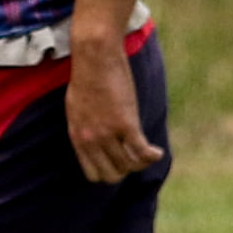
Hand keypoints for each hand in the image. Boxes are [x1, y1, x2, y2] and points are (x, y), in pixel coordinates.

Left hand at [65, 39, 162, 184]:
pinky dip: (152, 155)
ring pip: (129, 165)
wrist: (94, 58)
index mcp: (77, 136)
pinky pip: (142, 152)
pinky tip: (157, 152)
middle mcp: (91, 139)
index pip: (93, 174)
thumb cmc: (86, 77)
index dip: (109, 172)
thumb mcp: (76, 108)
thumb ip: (84, 129)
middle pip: (113, 174)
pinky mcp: (125, 124)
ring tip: (148, 154)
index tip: (119, 164)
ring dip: (141, 163)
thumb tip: (94, 142)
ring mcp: (107, 133)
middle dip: (126, 170)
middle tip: (135, 159)